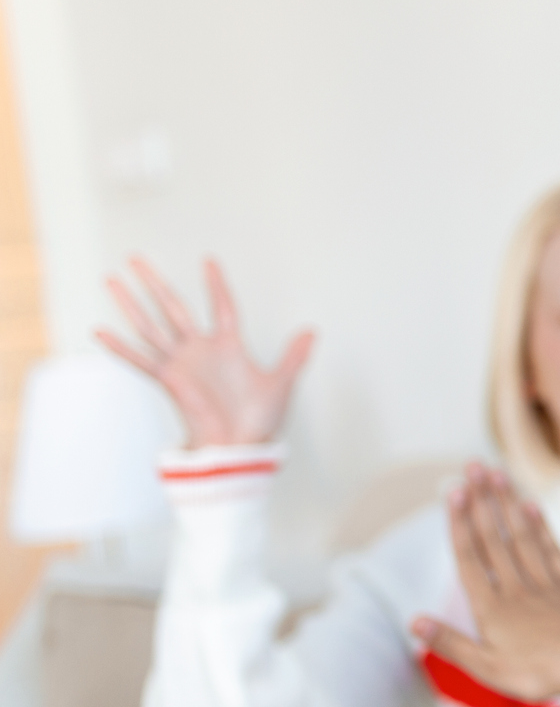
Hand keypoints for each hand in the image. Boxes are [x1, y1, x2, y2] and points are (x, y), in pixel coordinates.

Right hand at [96, 257, 313, 448]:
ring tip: (111, 280)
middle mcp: (200, 350)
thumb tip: (313, 330)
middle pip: (173, 307)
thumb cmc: (260, 420)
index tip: (208, 261)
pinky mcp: (168, 381)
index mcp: (229, 346)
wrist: (239, 448)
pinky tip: (99, 330)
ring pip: (150, 326)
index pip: (221, 306)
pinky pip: (140, 360)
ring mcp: (181, 364)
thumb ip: (295, 356)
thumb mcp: (281, 383)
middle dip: (155, 283)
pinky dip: (120, 347)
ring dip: (130, 304)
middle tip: (136, 258)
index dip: (215, 285)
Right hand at [410, 463, 559, 702]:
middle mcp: (515, 587)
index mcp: (491, 607)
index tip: (453, 492)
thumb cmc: (536, 674)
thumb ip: (450, 643)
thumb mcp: (486, 668)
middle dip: (481, 501)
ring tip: (498, 473)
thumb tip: (414, 621)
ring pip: (522, 536)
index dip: (460, 524)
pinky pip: (553, 550)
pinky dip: (542, 527)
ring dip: (508, 504)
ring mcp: (545, 582)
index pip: (470, 558)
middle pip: (494, 538)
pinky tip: (532, 506)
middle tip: (472, 466)